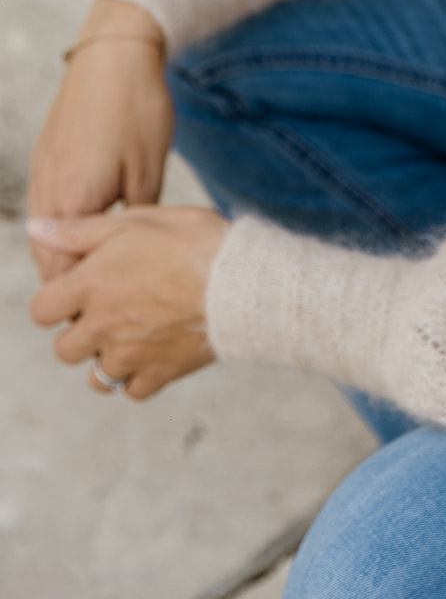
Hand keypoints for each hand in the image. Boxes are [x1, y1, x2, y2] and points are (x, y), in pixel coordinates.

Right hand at [28, 0, 171, 280]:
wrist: (114, 53)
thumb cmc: (137, 108)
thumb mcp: (149, 170)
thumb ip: (134, 220)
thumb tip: (133, 253)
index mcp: (74, 199)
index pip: (66, 269)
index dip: (83, 296)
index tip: (104, 315)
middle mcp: (47, 190)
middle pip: (47, 257)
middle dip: (69, 283)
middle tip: (99, 303)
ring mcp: (41, 171)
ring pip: (42, 234)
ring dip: (61, 255)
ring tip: (93, 273)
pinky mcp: (43, 155)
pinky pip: (43, 207)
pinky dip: (58, 227)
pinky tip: (85, 230)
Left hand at [28, 205, 228, 398]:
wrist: (243, 280)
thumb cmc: (193, 241)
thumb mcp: (137, 220)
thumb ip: (81, 229)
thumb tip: (37, 230)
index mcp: (91, 285)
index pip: (41, 310)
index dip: (56, 301)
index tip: (80, 289)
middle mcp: (103, 325)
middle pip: (64, 349)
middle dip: (80, 332)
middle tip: (109, 310)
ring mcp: (130, 354)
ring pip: (96, 376)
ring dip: (106, 358)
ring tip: (131, 334)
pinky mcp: (160, 373)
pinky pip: (133, 390)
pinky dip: (138, 376)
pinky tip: (153, 352)